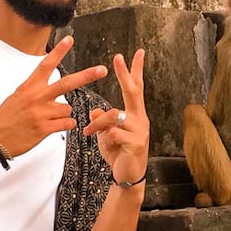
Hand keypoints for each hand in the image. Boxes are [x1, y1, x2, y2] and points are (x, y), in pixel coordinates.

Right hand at [0, 36, 107, 156]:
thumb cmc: (5, 118)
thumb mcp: (17, 96)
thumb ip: (35, 90)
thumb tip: (49, 88)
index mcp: (29, 86)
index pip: (46, 64)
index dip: (58, 51)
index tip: (69, 40)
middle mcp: (36, 97)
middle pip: (67, 83)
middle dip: (87, 75)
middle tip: (101, 70)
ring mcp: (41, 112)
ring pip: (68, 108)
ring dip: (63, 114)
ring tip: (48, 119)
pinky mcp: (44, 128)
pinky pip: (67, 123)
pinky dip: (65, 125)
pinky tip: (53, 127)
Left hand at [83, 50, 149, 184]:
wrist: (128, 177)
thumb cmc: (118, 153)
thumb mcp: (105, 134)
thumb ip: (101, 120)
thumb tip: (95, 110)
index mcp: (134, 114)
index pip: (136, 87)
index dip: (135, 70)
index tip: (138, 53)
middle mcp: (140, 118)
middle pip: (132, 91)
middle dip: (124, 73)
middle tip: (118, 57)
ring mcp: (140, 130)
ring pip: (111, 116)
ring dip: (97, 125)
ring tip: (90, 134)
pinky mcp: (136, 142)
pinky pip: (113, 132)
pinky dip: (105, 139)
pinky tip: (110, 148)